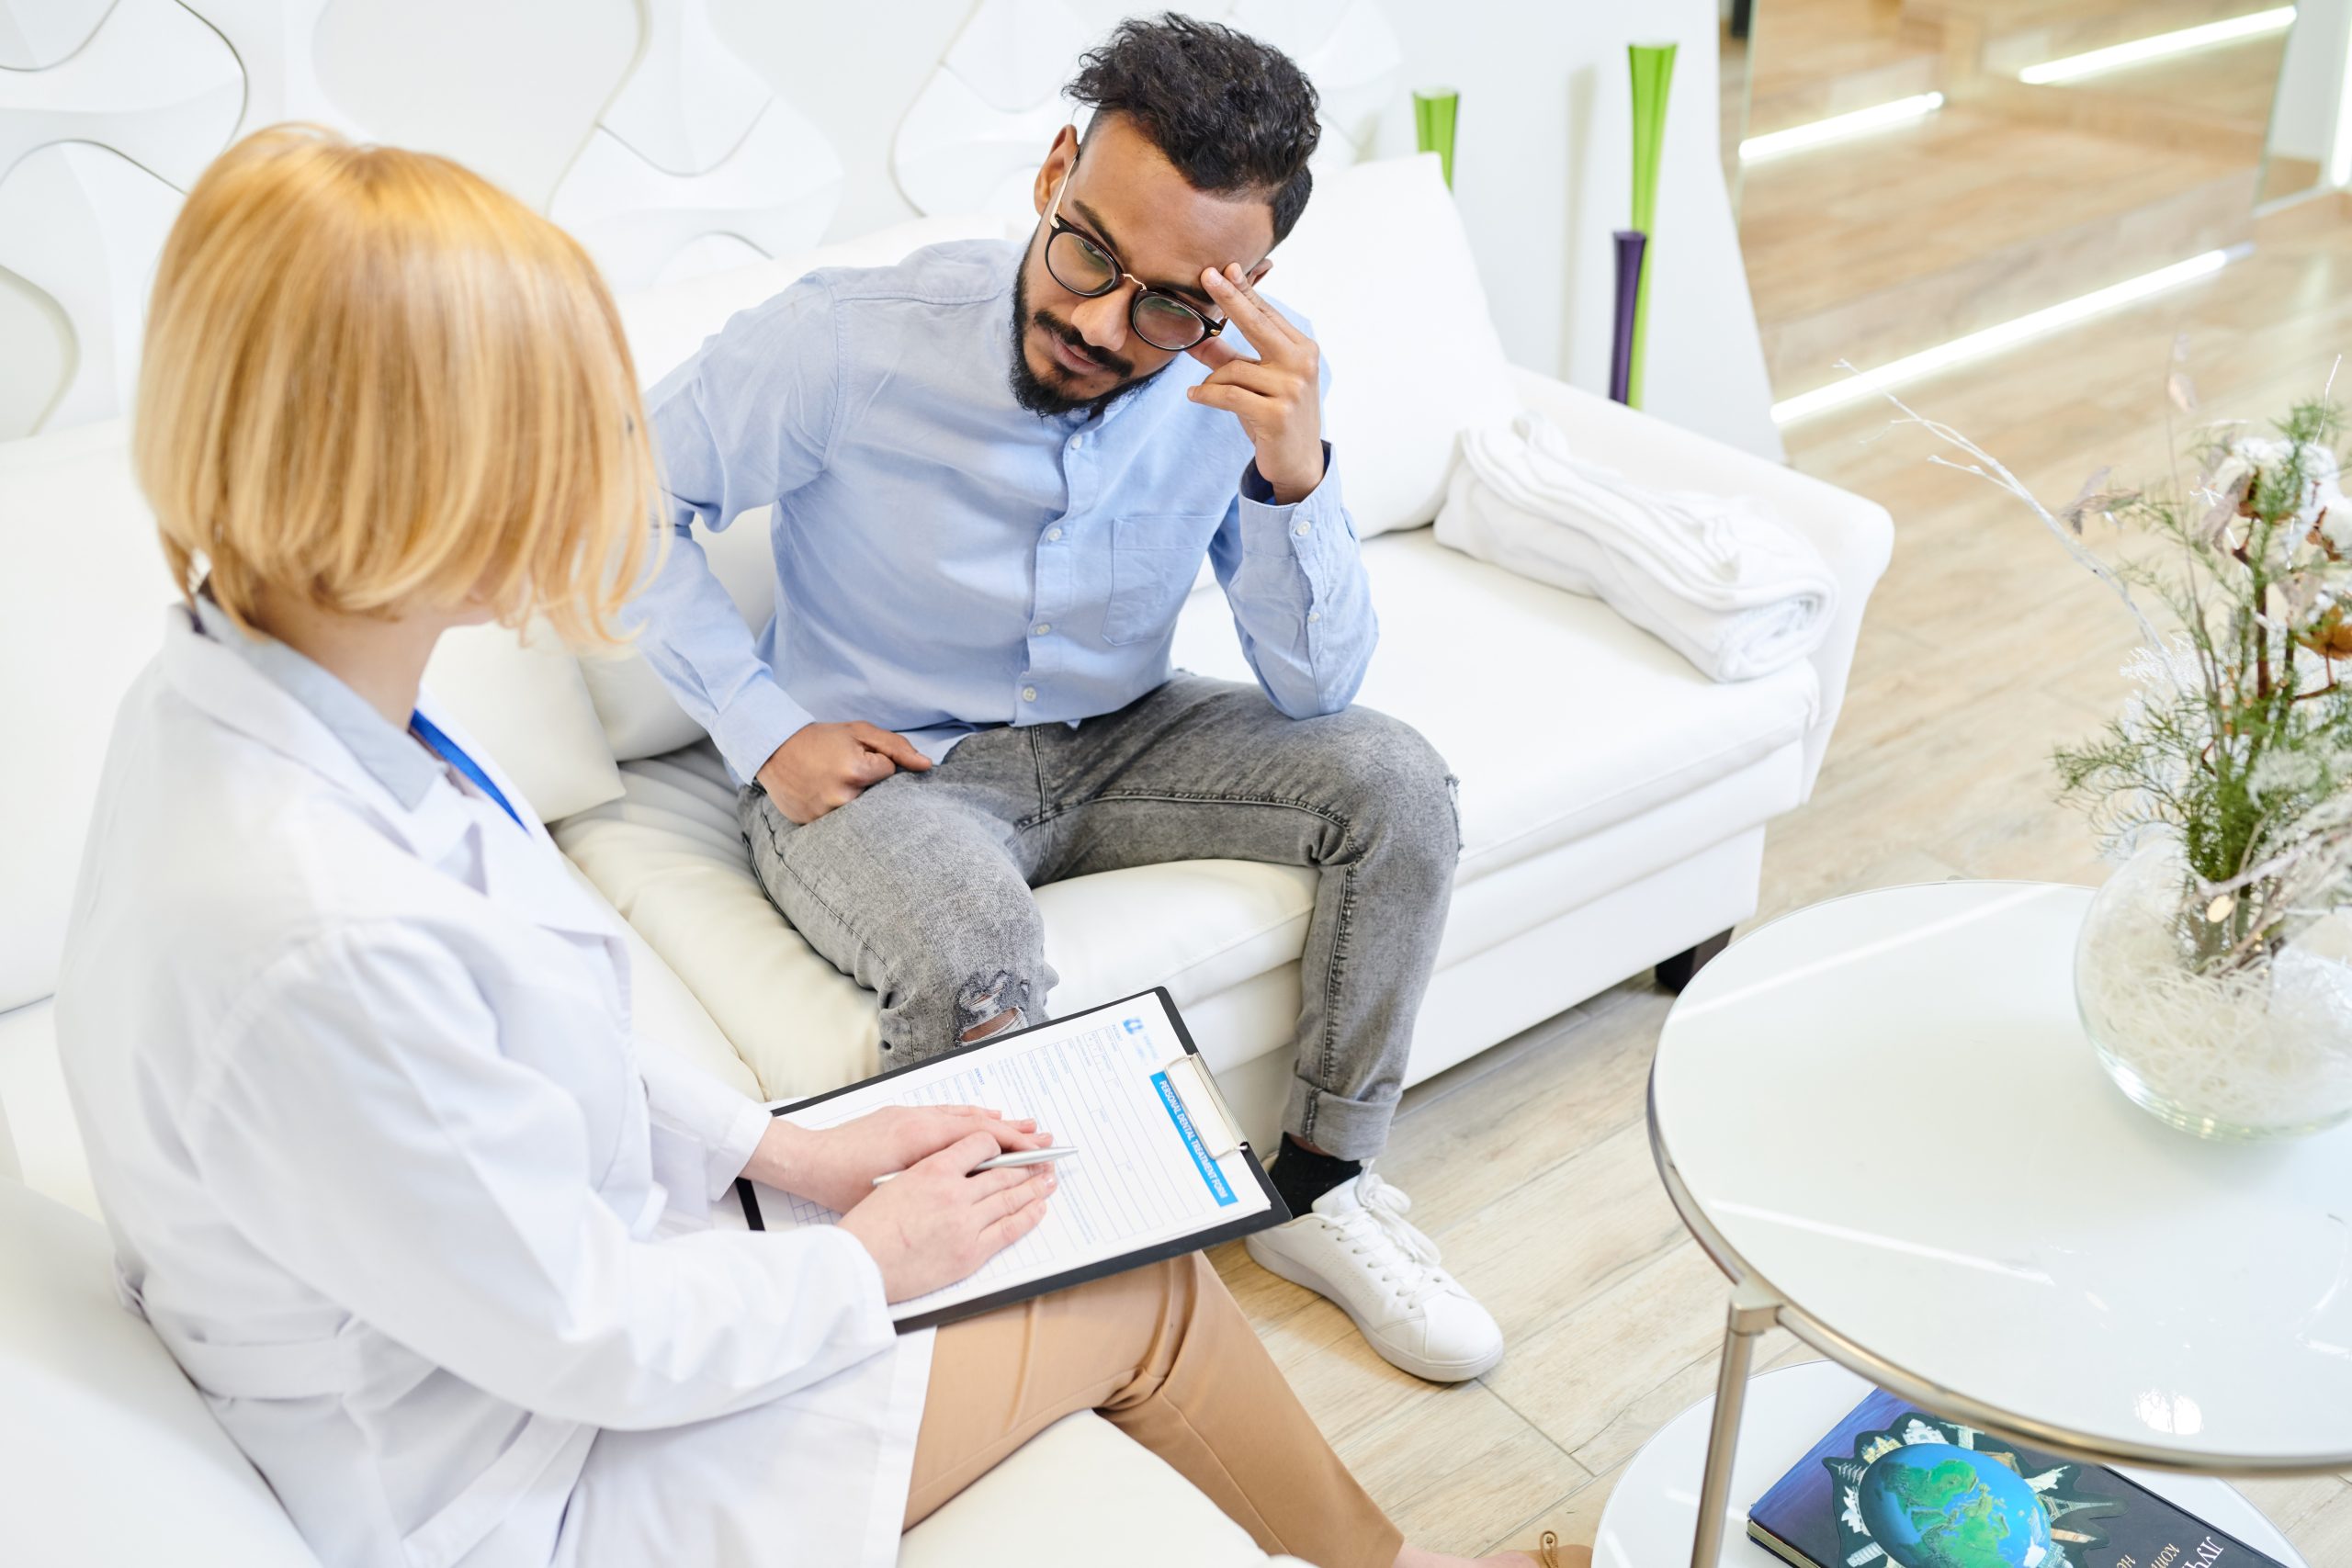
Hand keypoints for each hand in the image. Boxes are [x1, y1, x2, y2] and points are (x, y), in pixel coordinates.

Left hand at [750, 1104, 1050, 1214]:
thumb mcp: (891, 1193)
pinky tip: (982, 1117)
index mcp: (921, 1139)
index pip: (980, 1137)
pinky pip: (946, 1112)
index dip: (1014, 1144)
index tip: (1038, 1151)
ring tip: (1025, 1125)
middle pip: (979, 1121)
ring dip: (996, 1121)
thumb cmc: (841, 1184)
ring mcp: (911, 1114)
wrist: (806, 1159)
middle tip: (1044, 1137)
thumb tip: (968, 1189)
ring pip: (964, 1114)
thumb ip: (933, 1185)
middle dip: (1015, 1130)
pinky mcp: (900, 1115)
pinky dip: (970, 1116)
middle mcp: (921, 1120)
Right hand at [755, 721, 932, 824]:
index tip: (857, 757)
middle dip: (867, 786)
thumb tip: (927, 766)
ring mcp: (825, 815)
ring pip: (859, 814)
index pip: (890, 775)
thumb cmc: (822, 738)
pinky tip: (820, 794)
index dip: (877, 764)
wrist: (775, 748)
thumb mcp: (860, 732)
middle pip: (877, 799)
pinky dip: (834, 811)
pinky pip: (836, 824)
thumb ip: (897, 748)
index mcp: (857, 772)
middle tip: (844, 772)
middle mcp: (842, 798)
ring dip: (852, 800)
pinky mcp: (811, 825)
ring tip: (831, 782)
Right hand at [837, 1130, 1056, 1301]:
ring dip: (1033, 1188)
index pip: (980, 1143)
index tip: (1010, 1144)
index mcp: (932, 1168)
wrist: (857, 1265)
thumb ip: (928, 1166)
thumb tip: (952, 1162)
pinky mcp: (969, 1253)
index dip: (1000, 1143)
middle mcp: (953, 1193)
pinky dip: (1027, 1216)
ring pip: (1009, 1198)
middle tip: (1043, 1160)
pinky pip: (1008, 1230)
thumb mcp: (895, 1179)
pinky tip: (1038, 1208)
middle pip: (1002, 1172)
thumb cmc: (867, 1224)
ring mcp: (965, 1224)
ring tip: (1048, 1180)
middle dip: (1026, 1165)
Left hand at [1186, 263, 1324, 504]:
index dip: (1245, 290)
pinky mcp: (1276, 414)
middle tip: (1207, 275)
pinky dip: (1205, 394)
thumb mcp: (1255, 383)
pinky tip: (1194, 396)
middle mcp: (1302, 364)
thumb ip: (1228, 358)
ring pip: (1232, 369)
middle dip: (1230, 297)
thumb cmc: (1276, 417)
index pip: (1267, 314)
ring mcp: (1291, 389)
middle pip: (1256, 323)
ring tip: (1203, 391)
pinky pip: (1227, 395)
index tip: (1226, 268)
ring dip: (1211, 381)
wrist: (1298, 463)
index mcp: (1302, 350)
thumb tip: (1195, 337)